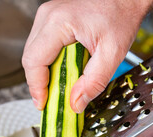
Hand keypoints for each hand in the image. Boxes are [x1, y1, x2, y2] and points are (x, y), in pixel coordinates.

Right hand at [22, 0, 152, 111]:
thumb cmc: (121, 16)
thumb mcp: (113, 53)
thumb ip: (94, 82)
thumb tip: (76, 103)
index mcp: (58, 23)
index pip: (34, 61)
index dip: (36, 87)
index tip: (43, 104)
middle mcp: (48, 17)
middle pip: (30, 58)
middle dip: (40, 83)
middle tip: (53, 101)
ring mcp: (48, 17)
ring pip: (34, 53)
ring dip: (44, 74)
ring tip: (60, 88)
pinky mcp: (52, 20)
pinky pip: (42, 47)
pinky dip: (50, 63)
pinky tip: (63, 72)